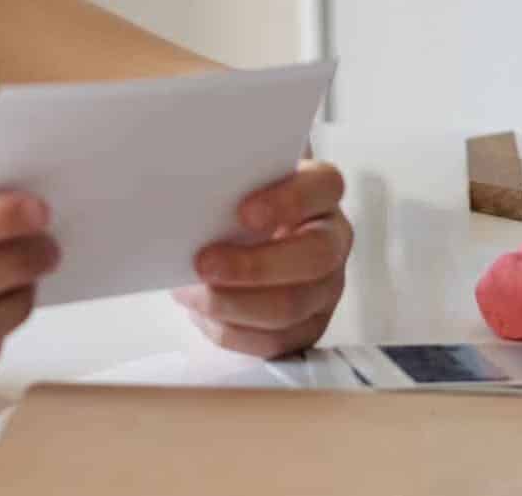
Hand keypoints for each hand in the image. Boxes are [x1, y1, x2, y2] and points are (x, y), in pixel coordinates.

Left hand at [173, 161, 352, 358]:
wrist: (235, 241)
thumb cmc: (235, 205)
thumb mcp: (236, 184)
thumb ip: (228, 180)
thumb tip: (189, 193)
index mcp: (320, 192)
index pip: (324, 186)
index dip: (289, 201)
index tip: (243, 213)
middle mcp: (332, 240)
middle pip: (315, 256)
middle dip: (254, 266)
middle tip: (203, 264)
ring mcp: (325, 288)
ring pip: (292, 305)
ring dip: (233, 303)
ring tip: (191, 292)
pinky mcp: (307, 327)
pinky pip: (275, 341)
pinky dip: (231, 330)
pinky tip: (203, 313)